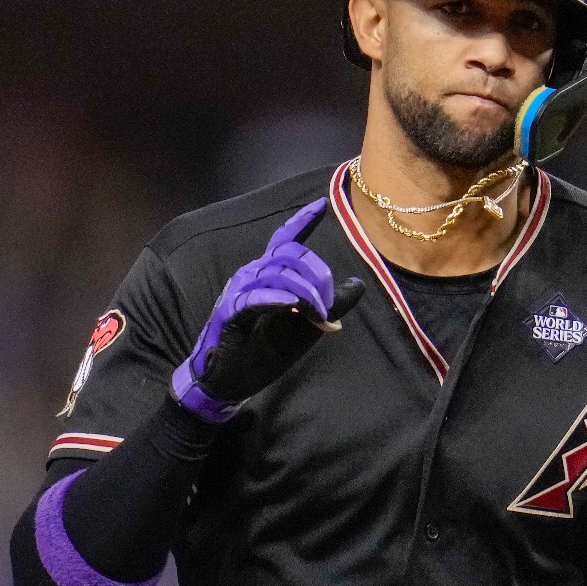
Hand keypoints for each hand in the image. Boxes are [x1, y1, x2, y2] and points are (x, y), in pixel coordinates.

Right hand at [171, 198, 363, 421]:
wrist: (229, 381)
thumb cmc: (263, 351)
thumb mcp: (306, 327)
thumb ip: (329, 305)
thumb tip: (357, 285)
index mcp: (267, 275)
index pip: (284, 240)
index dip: (302, 221)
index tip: (322, 205)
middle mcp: (251, 275)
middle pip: (290, 254)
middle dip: (318, 276)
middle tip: (329, 307)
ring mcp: (238, 292)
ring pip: (277, 273)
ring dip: (306, 293)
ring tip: (318, 315)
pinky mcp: (229, 313)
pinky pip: (255, 297)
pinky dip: (276, 298)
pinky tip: (292, 304)